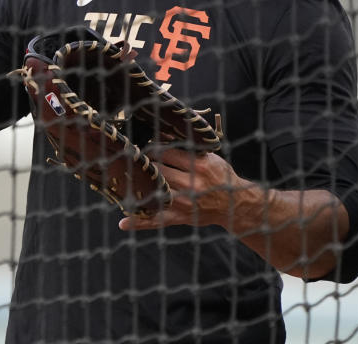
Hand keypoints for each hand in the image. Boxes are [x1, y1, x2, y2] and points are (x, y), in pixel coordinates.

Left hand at [118, 148, 249, 230]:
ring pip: (153, 192)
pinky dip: (139, 222)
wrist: (234, 204)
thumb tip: (163, 134)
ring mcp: (184, 203)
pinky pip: (157, 220)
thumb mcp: (209, 157)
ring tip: (127, 178)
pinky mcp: (180, 218)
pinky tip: (123, 222)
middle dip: (144, 164)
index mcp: (198, 166)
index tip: (145, 147)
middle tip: (134, 160)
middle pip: (157, 171)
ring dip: (137, 186)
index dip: (152, 148)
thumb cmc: (220, 176)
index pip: (166, 152)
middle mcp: (190, 184)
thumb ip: (188, 148)